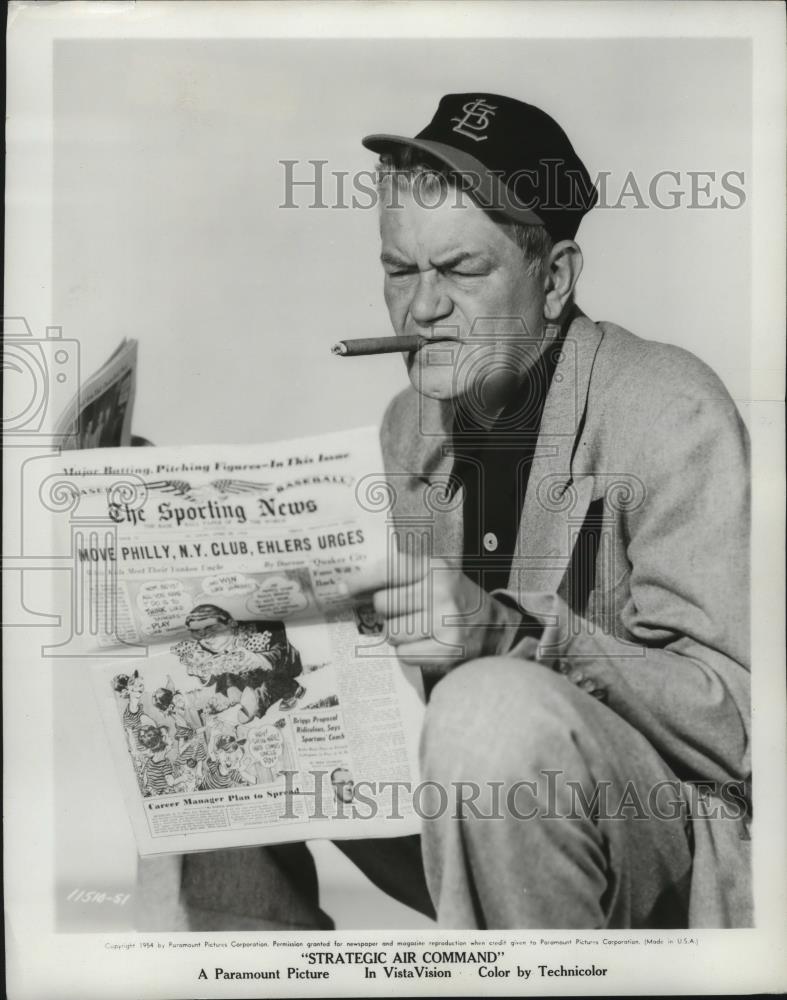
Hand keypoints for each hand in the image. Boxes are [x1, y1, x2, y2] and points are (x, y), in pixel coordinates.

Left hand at [349, 550, 523, 676]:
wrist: (496, 627)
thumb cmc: (456, 600)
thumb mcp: (437, 575)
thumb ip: (402, 575)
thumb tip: (352, 587)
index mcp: (436, 568)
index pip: (389, 570)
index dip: (361, 580)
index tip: (343, 587)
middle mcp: (441, 591)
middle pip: (383, 604)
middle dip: (387, 612)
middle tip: (403, 613)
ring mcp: (446, 622)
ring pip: (391, 632)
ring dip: (397, 635)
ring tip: (417, 630)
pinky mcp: (448, 650)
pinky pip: (404, 655)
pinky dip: (409, 653)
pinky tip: (425, 645)